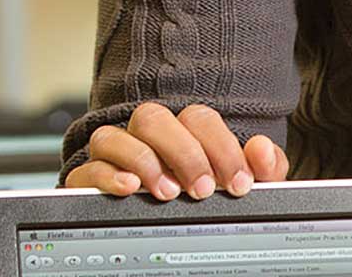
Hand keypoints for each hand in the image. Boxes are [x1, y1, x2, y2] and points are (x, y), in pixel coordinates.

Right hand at [63, 102, 289, 199]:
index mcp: (185, 132)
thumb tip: (262, 149)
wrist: (165, 233)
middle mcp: (148, 138)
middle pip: (155, 119)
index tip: (238, 182)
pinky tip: (130, 189)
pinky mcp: (90, 179)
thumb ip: (262, 169)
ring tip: (167, 192)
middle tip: (202, 190)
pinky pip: (89, 167)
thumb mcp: (240, 187)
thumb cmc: (205, 199)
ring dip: (143, 161)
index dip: (221, 148)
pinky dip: (108, 175)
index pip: (200, 119)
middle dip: (183, 153)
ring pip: (114, 135)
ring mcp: (116, 156)